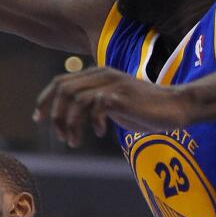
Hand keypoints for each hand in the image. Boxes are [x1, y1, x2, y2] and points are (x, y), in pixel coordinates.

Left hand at [33, 66, 192, 146]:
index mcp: (97, 75)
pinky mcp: (122, 95)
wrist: (176, 107)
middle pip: (63, 89)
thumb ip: (95, 106)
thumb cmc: (146, 110)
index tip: (38, 119)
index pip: (60, 82)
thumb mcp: (115, 106)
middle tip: (61, 136)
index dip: (45, 100)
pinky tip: (101, 133)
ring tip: (74, 142)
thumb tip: (73, 118)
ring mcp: (112, 84)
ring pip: (75, 98)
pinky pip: (97, 105)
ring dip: (71, 123)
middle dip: (56, 115)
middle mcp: (102, 75)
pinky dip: (93, 122)